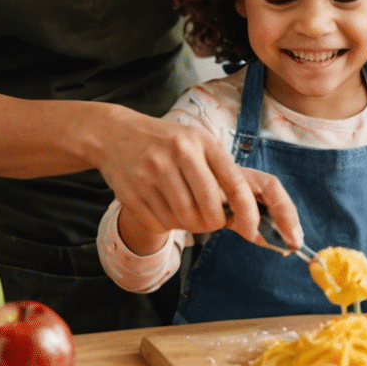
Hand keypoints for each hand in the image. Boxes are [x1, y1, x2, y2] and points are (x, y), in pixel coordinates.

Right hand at [90, 106, 302, 252]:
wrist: (114, 133)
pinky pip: (160, 224)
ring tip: (184, 209)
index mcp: (201, 141)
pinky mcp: (131, 192)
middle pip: (209, 210)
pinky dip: (166, 224)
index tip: (252, 232)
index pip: (234, 184)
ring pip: (184, 220)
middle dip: (214, 223)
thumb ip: (222, 172)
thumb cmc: (168, 143)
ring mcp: (151, 172)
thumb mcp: (198, 143)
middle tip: (210, 220)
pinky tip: (162, 206)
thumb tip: (248, 215)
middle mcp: (177, 153)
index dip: (248, 214)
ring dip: (189, 225)